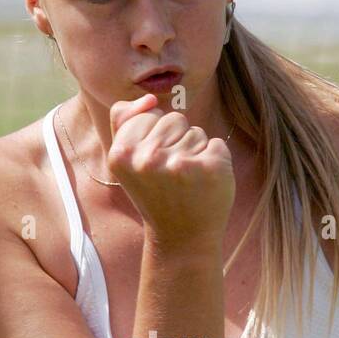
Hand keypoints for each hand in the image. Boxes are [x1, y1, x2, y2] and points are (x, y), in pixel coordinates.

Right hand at [106, 93, 235, 249]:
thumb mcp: (128, 160)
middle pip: (174, 119)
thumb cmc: (156, 194)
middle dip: (176, 143)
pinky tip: (204, 185)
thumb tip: (149, 100)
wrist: (181, 237)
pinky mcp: (211, 168)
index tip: (151, 167)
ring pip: (196, 132)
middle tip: (170, 177)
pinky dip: (215, 162)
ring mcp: (181, 164)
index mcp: (122, 154)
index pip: (148, 114)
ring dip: (195, 153)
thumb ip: (125, 121)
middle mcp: (148, 159)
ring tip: (186, 183)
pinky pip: (217, 144)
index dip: (153, 138)